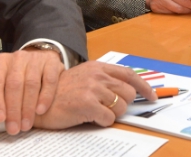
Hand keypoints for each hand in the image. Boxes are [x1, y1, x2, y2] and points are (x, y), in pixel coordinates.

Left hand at [0, 48, 63, 133]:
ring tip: (26, 125)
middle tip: (13, 128)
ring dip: (28, 108)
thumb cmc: (14, 74)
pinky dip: (45, 96)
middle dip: (13, 110)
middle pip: (14, 85)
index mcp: (0, 61)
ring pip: (31, 84)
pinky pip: (49, 80)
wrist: (39, 61)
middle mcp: (18, 57)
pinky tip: (41, 110)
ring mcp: (36, 59)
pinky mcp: (51, 63)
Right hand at [34, 61, 156, 129]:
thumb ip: (104, 80)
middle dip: (124, 104)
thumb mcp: (84, 77)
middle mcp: (97, 75)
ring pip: (120, 108)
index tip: (152, 96)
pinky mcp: (87, 104)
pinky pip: (108, 118)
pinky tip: (90, 118)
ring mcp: (92, 89)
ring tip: (96, 112)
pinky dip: (102, 122)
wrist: (38, 101)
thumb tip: (128, 90)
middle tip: (110, 108)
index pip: (129, 75)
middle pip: (129, 93)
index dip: (144, 86)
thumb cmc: (62, 92)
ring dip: (112, 114)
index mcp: (98, 67)